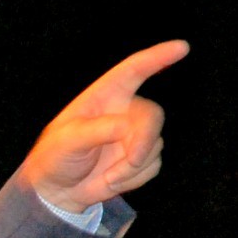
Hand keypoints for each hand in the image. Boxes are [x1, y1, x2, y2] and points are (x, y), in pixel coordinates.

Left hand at [20, 40, 188, 212]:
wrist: (58, 190)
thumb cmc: (56, 158)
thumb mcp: (66, 141)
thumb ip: (95, 130)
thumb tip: (125, 126)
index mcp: (105, 97)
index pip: (133, 71)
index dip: (157, 57)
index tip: (181, 47)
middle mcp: (124, 112)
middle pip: (153, 116)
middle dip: (144, 140)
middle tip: (131, 161)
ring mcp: (134, 135)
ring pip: (154, 144)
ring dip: (131, 167)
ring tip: (105, 176)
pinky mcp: (141, 157)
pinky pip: (153, 165)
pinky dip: (134, 178)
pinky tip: (111, 180)